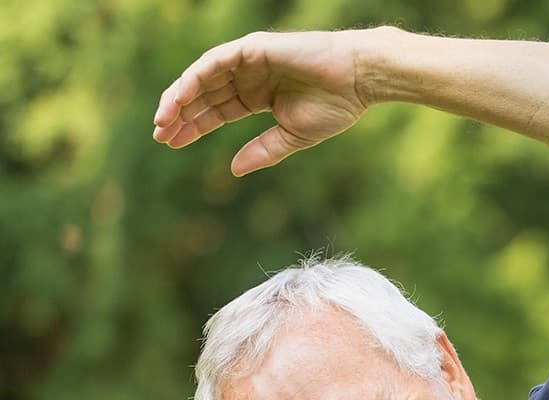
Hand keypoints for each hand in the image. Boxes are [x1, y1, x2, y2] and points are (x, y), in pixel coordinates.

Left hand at [153, 30, 371, 175]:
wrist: (358, 79)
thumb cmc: (334, 106)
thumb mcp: (293, 136)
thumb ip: (263, 151)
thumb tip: (233, 170)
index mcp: (257, 97)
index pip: (216, 111)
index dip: (193, 127)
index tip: (171, 143)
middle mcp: (247, 77)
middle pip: (203, 95)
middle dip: (180, 114)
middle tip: (159, 135)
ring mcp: (247, 61)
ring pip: (202, 77)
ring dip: (180, 97)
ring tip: (163, 119)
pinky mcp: (251, 48)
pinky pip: (214, 62)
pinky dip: (195, 78)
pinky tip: (181, 97)